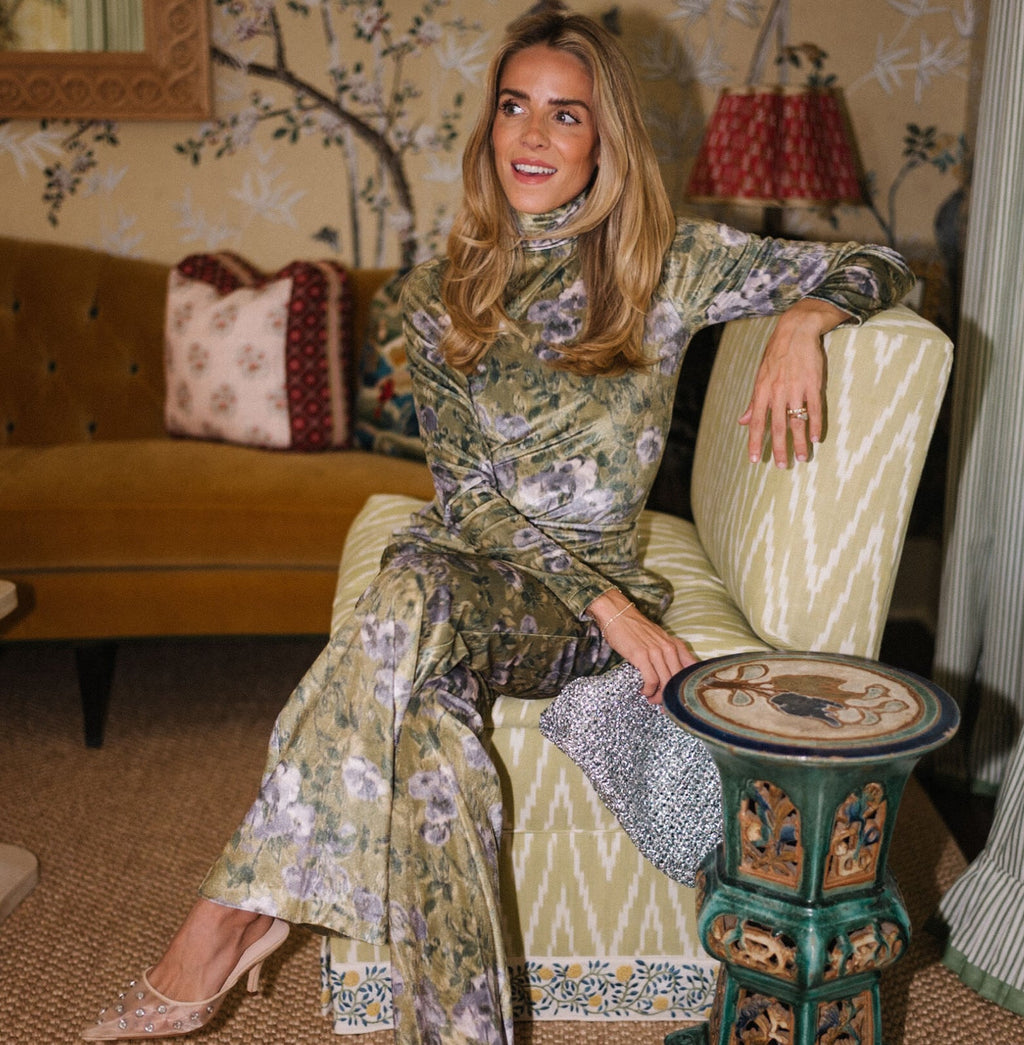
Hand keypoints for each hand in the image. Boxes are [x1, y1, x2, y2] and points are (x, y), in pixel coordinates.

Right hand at [587, 591, 695, 703]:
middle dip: (671, 696)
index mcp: (675, 645)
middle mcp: (669, 648)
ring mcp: (655, 652)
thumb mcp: (659, 639)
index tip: (681, 698)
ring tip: (650, 698)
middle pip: (678, 680)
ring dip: (658, 696)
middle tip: (663, 704)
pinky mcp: (641, 656)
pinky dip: (648, 690)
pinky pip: (651, 680)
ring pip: (665, 683)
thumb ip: (670, 653)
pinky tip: (643, 691)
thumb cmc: (636, 629)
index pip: (691, 670)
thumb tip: (674, 675)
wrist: (618, 614)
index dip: (688, 687)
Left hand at [739, 299, 849, 467]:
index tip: (754, 460)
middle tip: (782, 466)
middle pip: (777, 427)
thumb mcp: (760, 377)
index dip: (755, 442)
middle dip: (779, 449)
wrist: (796, 331)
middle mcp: (777, 393)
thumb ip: (754, 402)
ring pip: (797, 421)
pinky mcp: (813, 384)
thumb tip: (743, 421)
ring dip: (800, 442)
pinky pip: (815, 408)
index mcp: (762, 391)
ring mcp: (796, 389)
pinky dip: (816, 424)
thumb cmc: (776, 355)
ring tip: (802, 459)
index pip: (757, 422)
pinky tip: (816, 438)